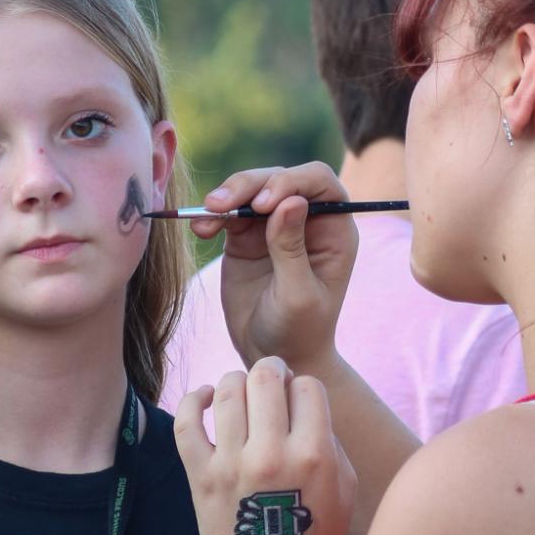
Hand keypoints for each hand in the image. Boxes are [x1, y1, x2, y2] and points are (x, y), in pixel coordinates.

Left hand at [175, 358, 355, 534]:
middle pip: (266, 380)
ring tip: (244, 388)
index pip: (308, 388)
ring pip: (228, 391)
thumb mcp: (345, 488)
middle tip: (272, 376)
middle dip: (271, 369)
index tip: (300, 402)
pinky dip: (194, 399)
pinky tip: (207, 396)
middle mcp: (271, 455)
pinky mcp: (200, 477)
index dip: (305, 388)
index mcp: (313, 456)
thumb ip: (330, 440)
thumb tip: (304, 402)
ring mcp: (231, 465)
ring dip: (237, 380)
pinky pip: (186, 423)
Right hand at [192, 163, 358, 374]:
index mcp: (334, 230)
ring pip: (251, 189)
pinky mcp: (246, 236)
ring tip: (207, 214)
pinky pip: (229, 212)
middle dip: (251, 185)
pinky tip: (200, 228)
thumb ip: (292, 249)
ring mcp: (275, 225)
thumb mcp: (298, 295)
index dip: (291, 181)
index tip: (264, 203)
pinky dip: (213, 215)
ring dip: (228, 196)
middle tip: (221, 205)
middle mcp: (307, 220)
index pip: (319, 182)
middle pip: (280, 179)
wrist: (273, 354)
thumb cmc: (298, 330)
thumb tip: (291, 202)